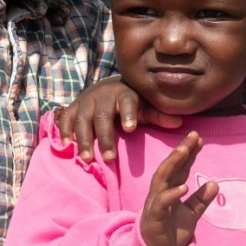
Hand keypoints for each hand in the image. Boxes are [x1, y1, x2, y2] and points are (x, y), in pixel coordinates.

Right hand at [57, 76, 183, 162]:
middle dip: (105, 136)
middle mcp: (103, 95)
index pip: (127, 100)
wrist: (108, 87)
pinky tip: (66, 145)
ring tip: (87, 159)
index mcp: (124, 93)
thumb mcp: (146, 107)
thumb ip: (159, 116)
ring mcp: (86, 100)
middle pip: (102, 115)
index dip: (128, 113)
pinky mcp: (74, 107)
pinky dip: (64, 130)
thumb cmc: (131, 103)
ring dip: (84, 138)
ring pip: (82, 118)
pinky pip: (66, 117)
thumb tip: (180, 122)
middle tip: (109, 158)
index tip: (130, 128)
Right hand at [139, 132, 216, 245]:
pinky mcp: (154, 217)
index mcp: (170, 189)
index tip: (199, 139)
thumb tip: (214, 184)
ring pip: (162, 178)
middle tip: (193, 136)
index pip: (180, 167)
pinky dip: (171, 194)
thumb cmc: (172, 231)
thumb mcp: (191, 214)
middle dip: (181, 151)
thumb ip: (201, 200)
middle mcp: (161, 191)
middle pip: (170, 167)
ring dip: (172, 163)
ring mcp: (155, 203)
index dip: (189, 153)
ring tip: (184, 150)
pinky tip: (184, 186)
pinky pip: (161, 203)